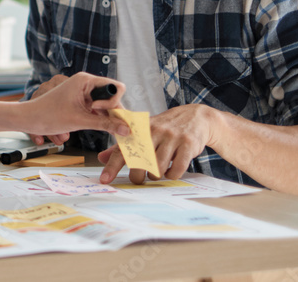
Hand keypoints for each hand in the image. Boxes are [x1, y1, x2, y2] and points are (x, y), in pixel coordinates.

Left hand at [13, 72, 128, 140]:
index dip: (114, 101)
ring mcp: (83, 91)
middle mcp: (86, 82)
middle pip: (112, 95)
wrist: (29, 118)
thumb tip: (126, 129)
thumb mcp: (80, 120)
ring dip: (107, 115)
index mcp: (85, 80)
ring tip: (103, 127)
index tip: (101, 111)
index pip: (115, 86)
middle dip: (113, 110)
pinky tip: (99, 126)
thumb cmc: (48, 115)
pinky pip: (98, 107)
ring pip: (106, 102)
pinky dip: (100, 117)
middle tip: (109, 124)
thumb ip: (105, 124)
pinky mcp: (81, 100)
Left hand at [97, 104, 217, 183]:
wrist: (196, 117)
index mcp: (140, 128)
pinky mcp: (187, 144)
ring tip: (158, 171)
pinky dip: (172, 175)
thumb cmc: (164, 128)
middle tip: (139, 179)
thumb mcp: (143, 132)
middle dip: (137, 176)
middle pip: (139, 162)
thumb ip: (123, 146)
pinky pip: (176, 169)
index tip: (104, 180)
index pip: (122, 149)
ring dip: (156, 175)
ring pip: (158, 167)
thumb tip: (101, 158)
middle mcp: (154, 131)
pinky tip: (172, 170)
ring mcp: (171, 136)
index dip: (112, 166)